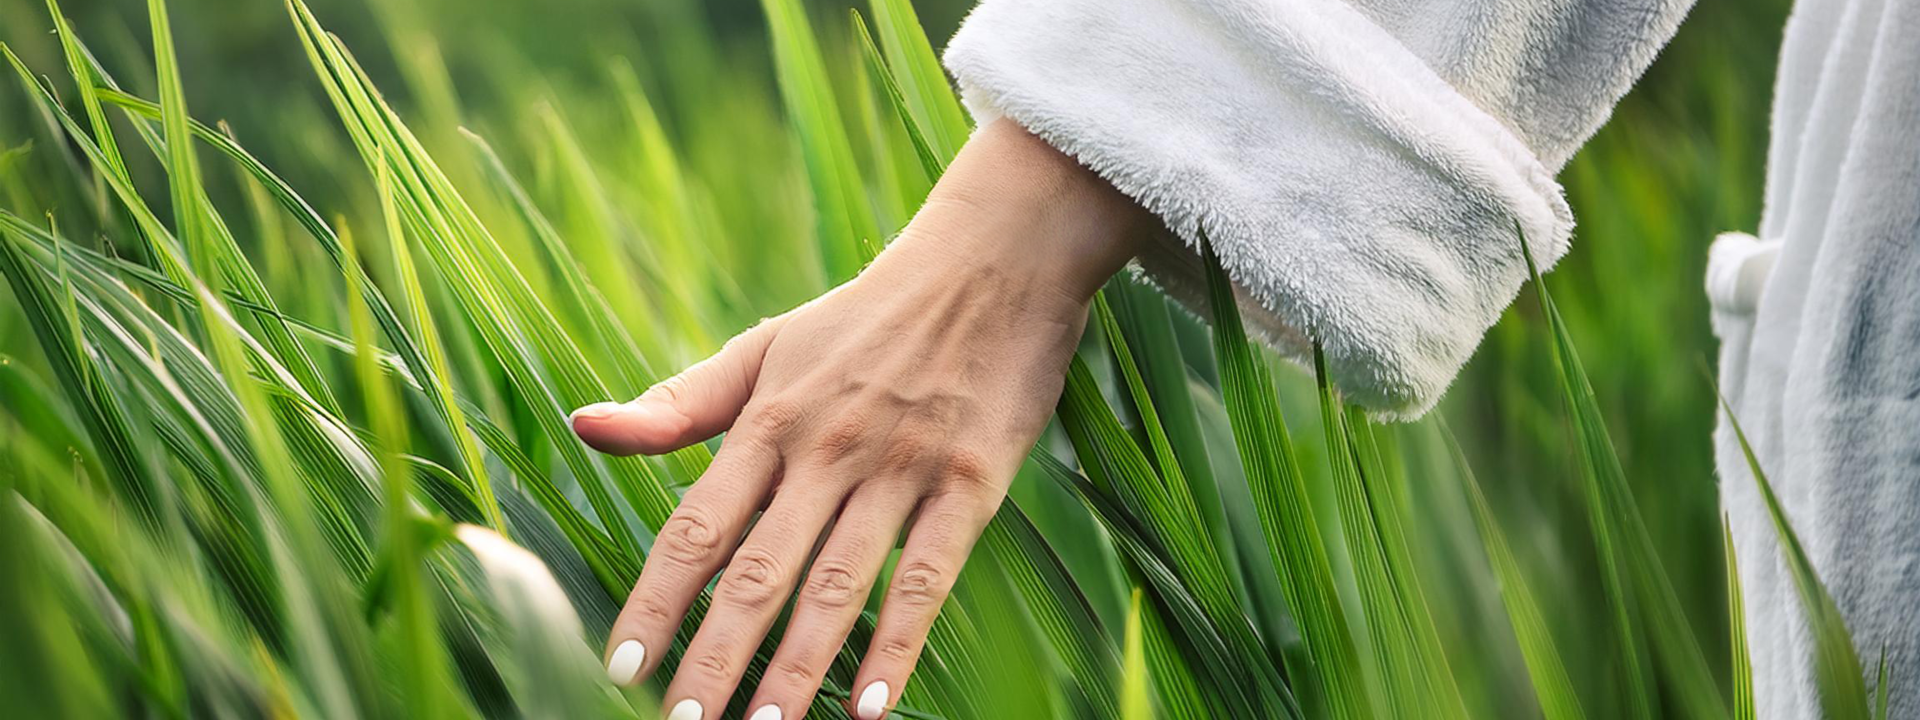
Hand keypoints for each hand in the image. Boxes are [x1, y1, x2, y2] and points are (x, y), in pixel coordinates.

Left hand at [572, 119, 1149, 719]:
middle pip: (759, 571)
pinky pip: (928, 576)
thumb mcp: (764, 347)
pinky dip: (898, 643)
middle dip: (716, 656)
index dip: (656, 601)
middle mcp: (825, 449)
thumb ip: (678, 404)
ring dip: (797, 666)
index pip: (697, 527)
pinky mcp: (969, 482)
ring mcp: (899, 467)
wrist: (991, 262)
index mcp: (768, 420)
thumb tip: (583, 428)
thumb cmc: (865, 316)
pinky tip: (869, 706)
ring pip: (838, 584)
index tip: (620, 668)